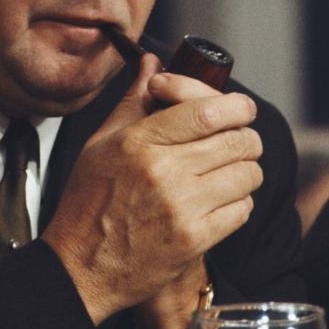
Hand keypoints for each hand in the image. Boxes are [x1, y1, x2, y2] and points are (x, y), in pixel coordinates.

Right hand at [41, 53, 262, 324]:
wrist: (81, 266)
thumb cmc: (90, 200)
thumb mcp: (102, 142)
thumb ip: (135, 101)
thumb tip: (153, 62)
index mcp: (140, 141)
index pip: (207, 112)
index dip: (236, 106)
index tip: (241, 108)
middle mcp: (164, 171)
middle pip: (237, 140)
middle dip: (245, 136)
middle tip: (237, 140)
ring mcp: (182, 207)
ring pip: (247, 174)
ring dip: (244, 170)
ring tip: (227, 171)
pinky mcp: (195, 239)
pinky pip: (242, 209)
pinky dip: (238, 202)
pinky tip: (219, 200)